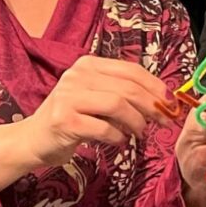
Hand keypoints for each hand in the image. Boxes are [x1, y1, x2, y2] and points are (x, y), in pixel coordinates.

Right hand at [0, 55, 169, 187]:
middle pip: (128, 88)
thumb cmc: (73, 118)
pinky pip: (104, 128)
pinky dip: (118, 137)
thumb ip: (124, 93)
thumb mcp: (97, 97)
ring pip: (118, 105)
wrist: (34, 139)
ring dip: (136, 122)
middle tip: (164, 121)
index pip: (131, 70)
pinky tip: (119, 141)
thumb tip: (164, 100)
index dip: (156, 87)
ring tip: (140, 133)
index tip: (171, 103)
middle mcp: (77, 76)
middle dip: (153, 106)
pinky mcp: (64, 121)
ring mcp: (68, 97)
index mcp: (88, 65)